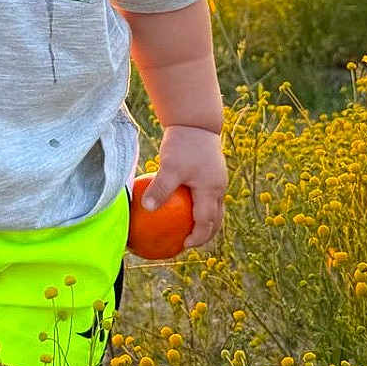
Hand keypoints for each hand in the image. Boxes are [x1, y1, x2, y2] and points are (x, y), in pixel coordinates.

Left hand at [142, 125, 226, 248]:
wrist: (196, 120)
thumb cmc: (183, 143)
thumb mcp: (170, 166)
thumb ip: (161, 188)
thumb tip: (148, 208)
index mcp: (211, 191)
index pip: (207, 222)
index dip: (197, 237)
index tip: (184, 245)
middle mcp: (218, 188)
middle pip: (216, 219)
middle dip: (206, 233)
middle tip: (189, 242)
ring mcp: (217, 179)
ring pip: (214, 207)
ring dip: (204, 220)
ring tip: (187, 228)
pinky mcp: (211, 171)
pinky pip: (207, 194)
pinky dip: (199, 204)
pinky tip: (180, 202)